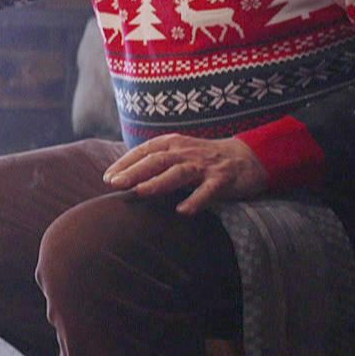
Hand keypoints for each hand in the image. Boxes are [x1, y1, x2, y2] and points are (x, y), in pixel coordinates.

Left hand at [103, 135, 268, 214]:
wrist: (247, 157)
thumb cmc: (204, 158)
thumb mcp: (178, 153)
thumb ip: (154, 161)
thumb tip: (122, 176)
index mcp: (172, 144)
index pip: (144, 151)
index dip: (125, 163)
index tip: (107, 178)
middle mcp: (186, 152)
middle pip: (156, 160)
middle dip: (134, 171)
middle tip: (114, 184)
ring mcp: (204, 165)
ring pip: (178, 173)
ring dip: (158, 182)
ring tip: (140, 192)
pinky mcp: (222, 179)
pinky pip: (208, 190)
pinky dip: (195, 200)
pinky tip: (182, 211)